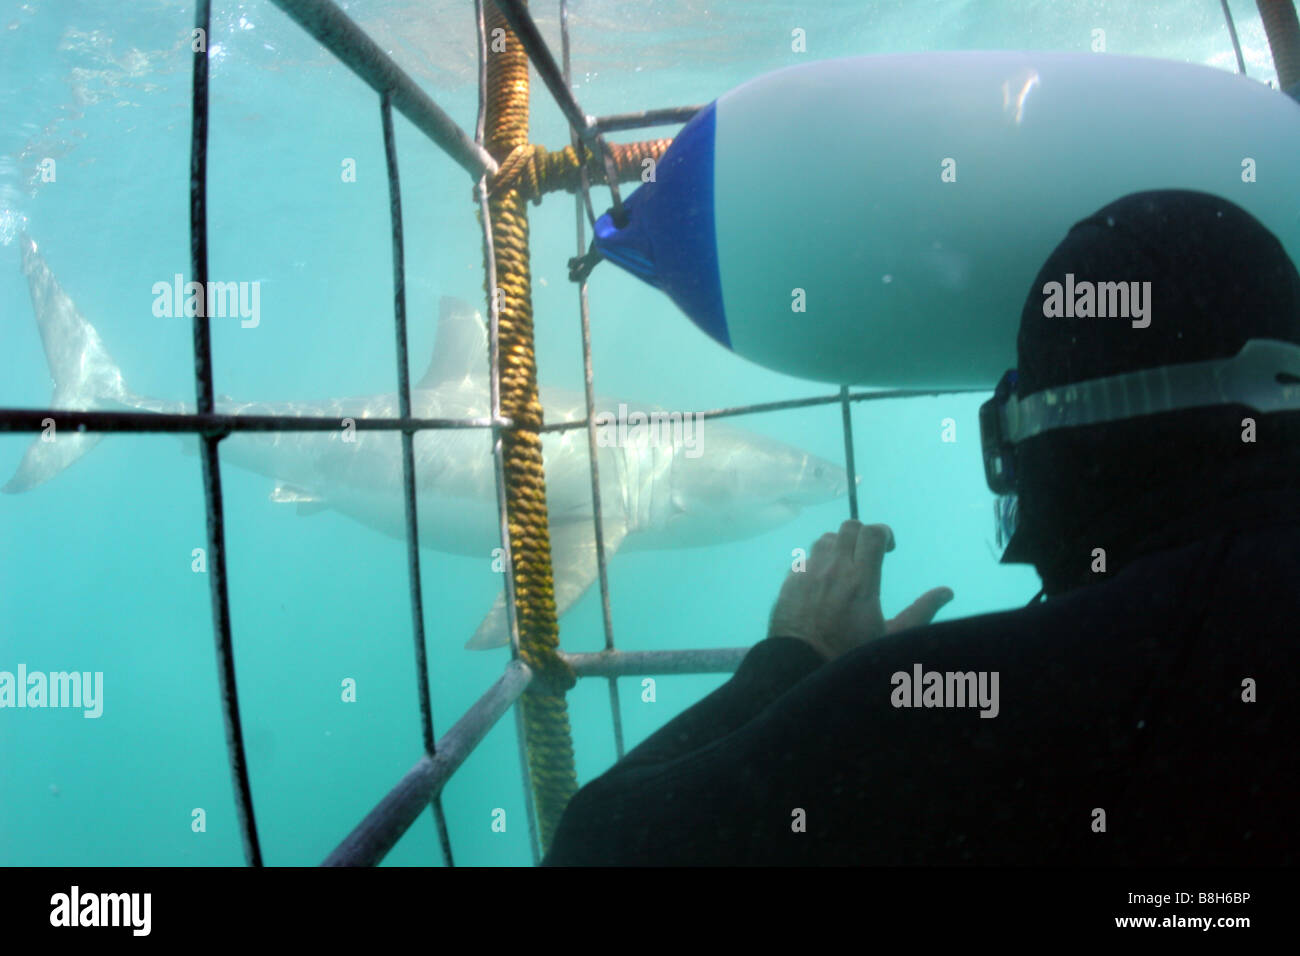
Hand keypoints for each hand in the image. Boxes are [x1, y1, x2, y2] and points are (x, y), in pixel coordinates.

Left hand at [767, 520, 953, 661]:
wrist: (801, 668)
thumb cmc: (850, 655)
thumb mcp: (892, 637)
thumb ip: (920, 612)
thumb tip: (947, 592)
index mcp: (861, 580)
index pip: (873, 533)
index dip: (884, 533)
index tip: (889, 549)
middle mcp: (833, 569)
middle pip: (849, 528)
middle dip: (862, 535)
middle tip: (869, 555)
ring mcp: (808, 573)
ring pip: (825, 539)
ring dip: (839, 546)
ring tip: (845, 568)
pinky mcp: (789, 581)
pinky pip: (805, 558)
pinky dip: (817, 562)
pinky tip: (822, 582)